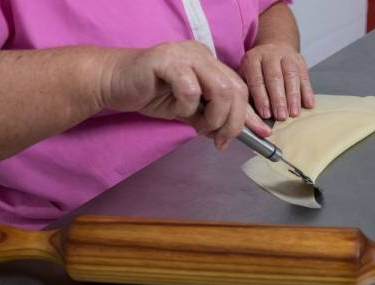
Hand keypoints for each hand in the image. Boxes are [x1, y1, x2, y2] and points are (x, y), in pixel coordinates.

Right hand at [99, 41, 270, 149]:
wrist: (114, 83)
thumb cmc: (151, 94)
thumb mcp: (188, 110)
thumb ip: (210, 117)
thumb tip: (232, 134)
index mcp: (210, 64)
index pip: (240, 88)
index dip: (249, 115)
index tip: (260, 135)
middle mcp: (202, 54)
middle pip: (235, 90)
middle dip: (232, 122)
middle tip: (219, 140)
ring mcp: (186, 55)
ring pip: (220, 89)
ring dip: (214, 117)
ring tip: (199, 126)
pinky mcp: (167, 61)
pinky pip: (191, 90)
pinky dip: (187, 107)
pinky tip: (176, 108)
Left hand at [239, 43, 313, 120]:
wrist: (273, 51)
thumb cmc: (256, 72)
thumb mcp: (246, 79)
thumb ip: (248, 95)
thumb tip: (254, 118)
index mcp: (252, 59)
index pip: (256, 80)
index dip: (261, 99)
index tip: (266, 115)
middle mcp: (269, 55)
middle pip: (275, 77)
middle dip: (278, 99)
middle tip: (281, 116)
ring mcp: (286, 56)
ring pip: (291, 76)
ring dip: (294, 97)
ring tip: (294, 113)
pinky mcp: (300, 61)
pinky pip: (305, 77)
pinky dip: (307, 92)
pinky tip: (308, 104)